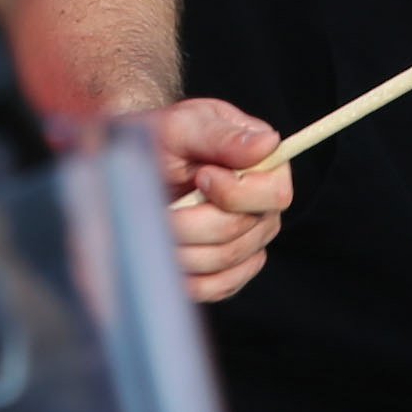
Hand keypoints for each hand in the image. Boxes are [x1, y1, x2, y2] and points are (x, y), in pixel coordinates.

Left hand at [150, 98, 288, 302]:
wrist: (137, 168)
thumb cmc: (163, 139)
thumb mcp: (185, 125)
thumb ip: (222, 135)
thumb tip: (268, 143)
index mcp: (264, 165)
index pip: (274, 194)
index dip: (234, 193)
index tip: (200, 176)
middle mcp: (264, 206)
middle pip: (241, 231)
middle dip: (193, 221)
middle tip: (163, 206)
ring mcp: (250, 241)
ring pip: (224, 261)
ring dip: (181, 246)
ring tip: (157, 224)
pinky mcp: (231, 270)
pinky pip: (217, 286)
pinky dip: (187, 274)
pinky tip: (167, 252)